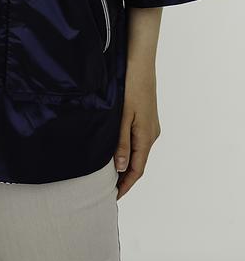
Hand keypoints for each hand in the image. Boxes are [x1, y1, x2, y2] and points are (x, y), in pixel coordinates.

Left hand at [114, 60, 160, 199]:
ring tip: (109, 172)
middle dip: (125, 177)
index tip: (113, 197)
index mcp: (146, 137)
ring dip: (127, 163)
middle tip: (108, 187)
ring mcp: (150, 125)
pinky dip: (129, 150)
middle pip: (139, 163)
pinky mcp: (146, 117)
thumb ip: (122, 142)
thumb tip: (122, 168)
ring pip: (138, 151)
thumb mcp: (124, 116)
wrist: (141, 63)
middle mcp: (151, 134)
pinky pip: (138, 140)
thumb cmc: (131, 86)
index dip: (126, 185)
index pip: (137, 169)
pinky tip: (117, 149)